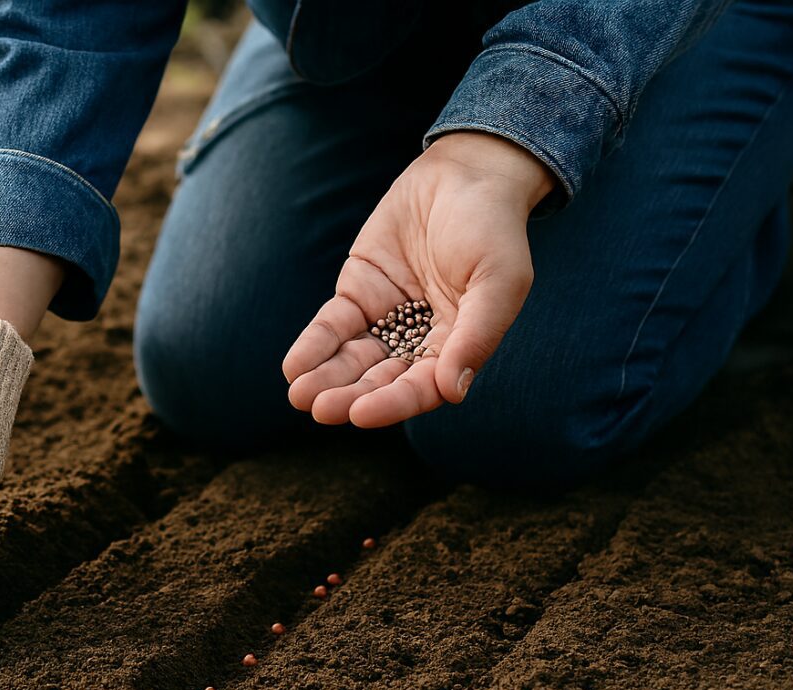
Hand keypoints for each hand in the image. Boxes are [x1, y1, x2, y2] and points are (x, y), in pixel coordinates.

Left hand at [283, 131, 554, 427]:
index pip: (421, 387)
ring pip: (353, 358)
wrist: (467, 172)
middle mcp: (420, 340)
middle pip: (381, 378)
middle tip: (319, 410)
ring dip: (326, 379)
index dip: (392, 403)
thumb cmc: (493, 228)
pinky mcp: (358, 293)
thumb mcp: (498, 280)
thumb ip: (477, 335)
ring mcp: (386, 317)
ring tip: (300, 396)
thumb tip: (453, 391)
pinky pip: (332, 326)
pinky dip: (314, 346)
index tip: (361, 415)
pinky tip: (294, 366)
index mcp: (458, 346)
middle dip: (349, 396)